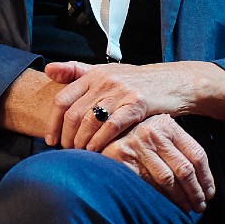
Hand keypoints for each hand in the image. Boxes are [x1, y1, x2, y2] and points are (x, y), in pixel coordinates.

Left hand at [47, 60, 224, 151]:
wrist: (175, 82)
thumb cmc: (138, 82)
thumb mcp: (108, 72)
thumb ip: (77, 71)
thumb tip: (48, 70)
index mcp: (94, 74)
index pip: (62, 99)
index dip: (52, 122)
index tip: (50, 140)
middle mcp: (105, 80)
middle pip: (73, 114)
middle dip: (66, 137)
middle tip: (67, 151)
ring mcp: (122, 91)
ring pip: (89, 122)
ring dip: (81, 142)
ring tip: (81, 153)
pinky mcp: (138, 103)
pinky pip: (111, 126)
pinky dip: (100, 141)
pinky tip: (97, 151)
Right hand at [102, 115, 216, 211]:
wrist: (100, 135)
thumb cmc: (134, 137)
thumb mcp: (158, 134)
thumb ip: (177, 149)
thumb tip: (202, 181)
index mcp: (169, 126)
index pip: (197, 155)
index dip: (206, 178)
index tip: (209, 192)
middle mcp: (154, 133)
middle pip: (185, 169)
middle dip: (195, 192)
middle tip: (200, 205)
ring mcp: (137, 146)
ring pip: (167, 180)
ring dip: (179, 198)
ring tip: (185, 208)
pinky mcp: (122, 160)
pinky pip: (146, 184)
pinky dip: (158, 198)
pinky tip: (165, 206)